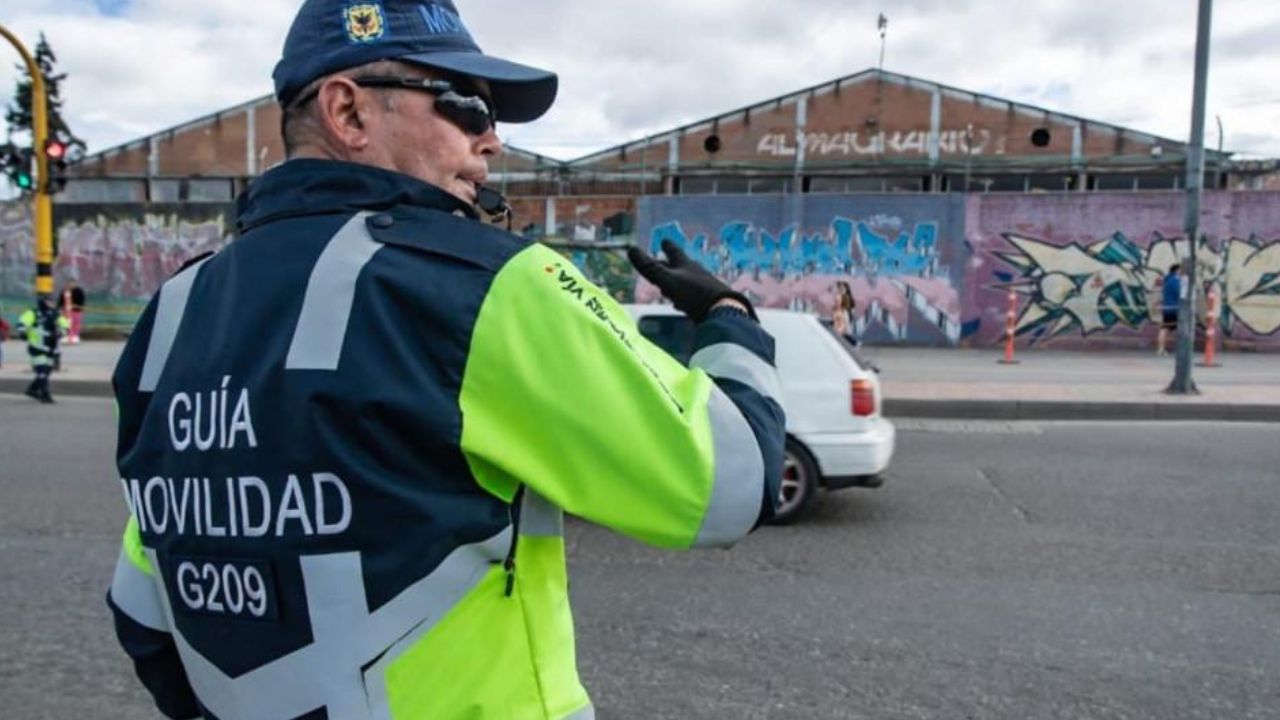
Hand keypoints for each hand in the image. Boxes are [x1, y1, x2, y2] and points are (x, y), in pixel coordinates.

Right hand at [628, 240, 754, 321]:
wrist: (723, 312)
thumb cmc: (694, 294)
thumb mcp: (668, 280)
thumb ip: (649, 268)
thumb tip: (630, 249)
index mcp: (686, 265)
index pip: (674, 252)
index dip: (668, 246)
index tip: (664, 240)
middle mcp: (696, 273)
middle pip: (680, 266)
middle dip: (671, 264)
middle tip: (663, 261)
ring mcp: (704, 287)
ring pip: (686, 281)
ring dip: (677, 282)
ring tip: (668, 286)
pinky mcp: (708, 302)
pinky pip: (692, 297)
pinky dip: (683, 297)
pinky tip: (681, 304)